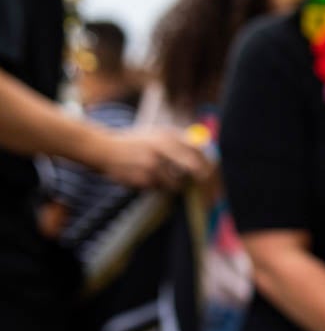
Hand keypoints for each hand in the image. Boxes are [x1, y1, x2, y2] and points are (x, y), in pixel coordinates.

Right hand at [87, 127, 211, 189]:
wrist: (103, 148)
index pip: (200, 152)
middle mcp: (163, 146)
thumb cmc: (135, 143)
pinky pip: (160, 189)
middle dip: (203, 184)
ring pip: (177, 184)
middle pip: (196, 169)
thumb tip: (207, 159)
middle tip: (207, 196)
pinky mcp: (143, 177)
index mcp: (168, 135)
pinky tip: (144, 178)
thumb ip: (181, 142)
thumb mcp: (157, 134)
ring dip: (173, 186)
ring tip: (158, 177)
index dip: (210, 167)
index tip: (215, 180)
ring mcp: (153, 163)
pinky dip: (157, 187)